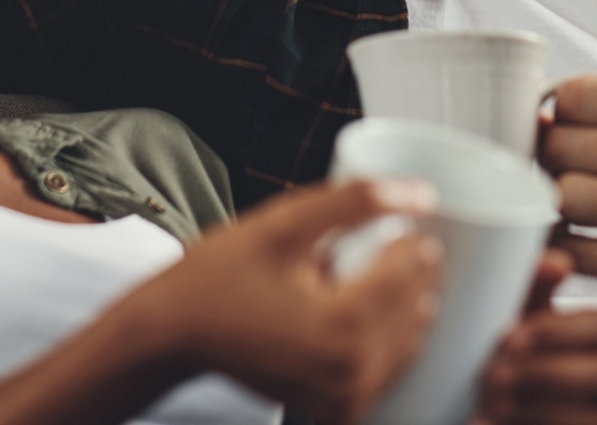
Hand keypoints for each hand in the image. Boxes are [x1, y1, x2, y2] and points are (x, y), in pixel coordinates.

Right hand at [121, 179, 441, 422]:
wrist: (173, 334)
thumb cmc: (220, 276)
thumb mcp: (285, 224)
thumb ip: (357, 201)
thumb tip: (424, 194)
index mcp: (344, 325)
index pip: (413, 270)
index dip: (412, 238)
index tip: (396, 222)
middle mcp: (352, 372)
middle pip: (418, 307)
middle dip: (411, 271)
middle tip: (385, 242)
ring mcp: (345, 399)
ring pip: (409, 340)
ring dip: (403, 304)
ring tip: (368, 272)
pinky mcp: (337, 410)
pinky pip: (387, 368)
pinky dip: (386, 338)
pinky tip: (359, 309)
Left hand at [475, 249, 596, 424]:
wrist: (465, 406)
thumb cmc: (491, 357)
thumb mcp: (506, 317)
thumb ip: (529, 284)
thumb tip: (558, 263)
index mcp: (592, 340)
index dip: (560, 330)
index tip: (511, 335)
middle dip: (551, 372)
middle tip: (499, 372)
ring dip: (544, 408)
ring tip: (496, 401)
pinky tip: (497, 421)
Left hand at [539, 75, 596, 341]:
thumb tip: (532, 115)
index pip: (577, 94)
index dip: (558, 116)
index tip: (565, 134)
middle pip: (560, 145)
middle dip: (550, 164)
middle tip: (568, 177)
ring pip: (562, 195)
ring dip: (558, 209)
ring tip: (579, 213)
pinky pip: (569, 248)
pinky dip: (562, 248)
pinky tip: (581, 244)